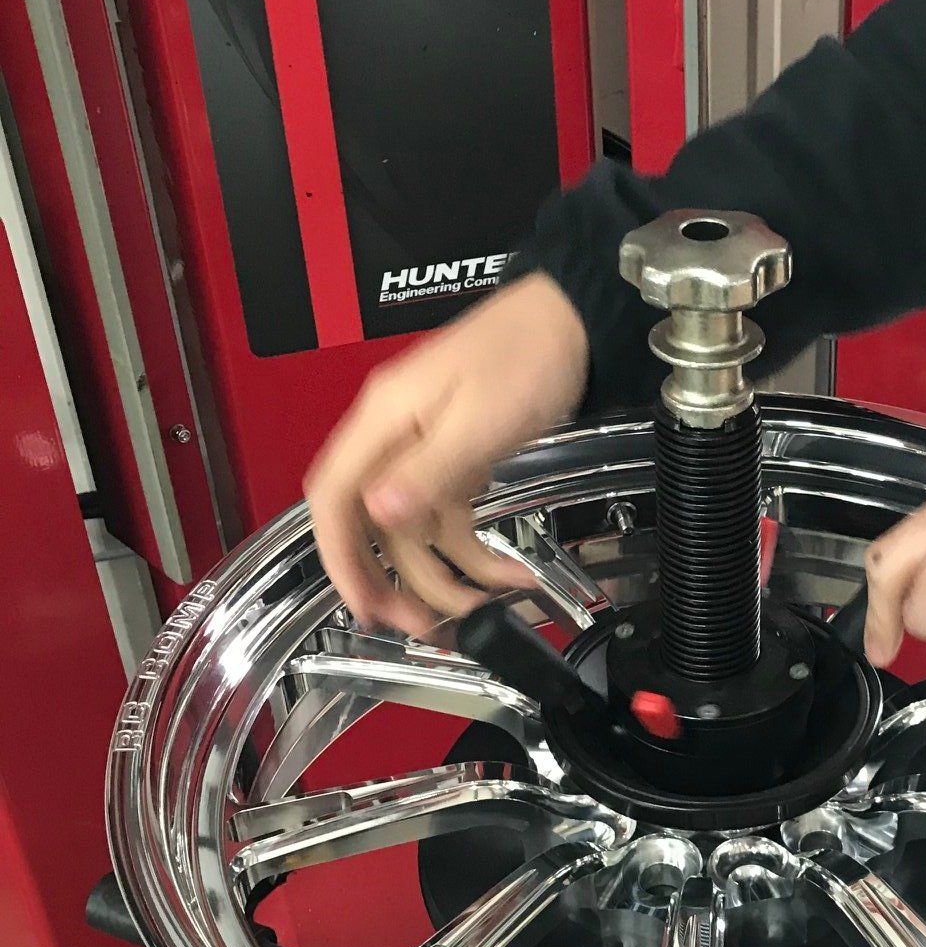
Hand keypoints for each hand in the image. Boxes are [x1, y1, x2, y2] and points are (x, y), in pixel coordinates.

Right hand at [306, 272, 589, 636]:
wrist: (571, 321)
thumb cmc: (528, 350)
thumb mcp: (481, 419)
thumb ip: (430, 469)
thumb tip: (380, 511)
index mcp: (385, 419)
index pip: (334, 498)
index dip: (339, 557)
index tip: (361, 604)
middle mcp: (395, 436)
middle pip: (368, 524)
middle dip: (388, 580)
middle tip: (416, 625)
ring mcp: (425, 449)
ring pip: (414, 531)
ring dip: (441, 577)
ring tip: (477, 611)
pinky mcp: (455, 458)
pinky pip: (450, 518)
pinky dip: (474, 553)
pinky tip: (506, 575)